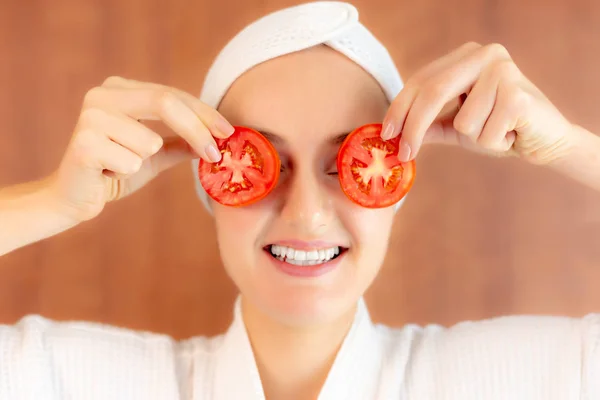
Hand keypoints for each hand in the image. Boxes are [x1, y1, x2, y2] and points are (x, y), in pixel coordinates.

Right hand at [47, 76, 234, 221]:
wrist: (73, 197)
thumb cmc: (113, 172)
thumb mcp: (154, 155)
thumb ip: (181, 142)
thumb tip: (218, 139)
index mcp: (121, 90)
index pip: (173, 95)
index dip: (204, 114)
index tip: (229, 133)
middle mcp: (103, 95)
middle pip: (166, 103)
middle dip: (198, 130)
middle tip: (216, 154)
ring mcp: (90, 116)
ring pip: (150, 140)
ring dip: (144, 161)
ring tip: (120, 166)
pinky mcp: (84, 143)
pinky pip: (131, 161)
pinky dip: (126, 173)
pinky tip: (106, 173)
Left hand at [382, 42, 573, 164]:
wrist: (544, 140)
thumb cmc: (498, 129)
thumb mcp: (455, 126)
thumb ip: (427, 126)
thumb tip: (392, 135)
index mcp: (465, 56)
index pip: (421, 80)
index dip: (399, 109)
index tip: (385, 134)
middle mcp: (484, 54)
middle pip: (433, 92)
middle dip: (414, 128)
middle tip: (404, 154)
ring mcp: (504, 70)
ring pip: (462, 121)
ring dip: (474, 139)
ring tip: (495, 131)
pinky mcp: (519, 94)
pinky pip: (484, 133)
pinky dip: (494, 143)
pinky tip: (511, 134)